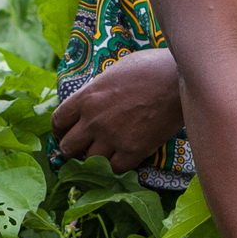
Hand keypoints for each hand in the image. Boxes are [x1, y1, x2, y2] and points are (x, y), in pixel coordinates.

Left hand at [52, 48, 182, 171]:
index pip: (58, 121)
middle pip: (67, 147)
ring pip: (90, 162)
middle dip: (73, 149)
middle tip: (84, 148)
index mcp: (86, 97)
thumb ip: (98, 92)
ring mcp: (112, 137)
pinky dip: (117, 165)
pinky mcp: (133, 150)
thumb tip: (93, 102)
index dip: (60, 131)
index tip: (67, 133)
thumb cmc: (150, 68)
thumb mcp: (114, 72)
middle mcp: (94, 120)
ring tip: (106, 153)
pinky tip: (124, 157)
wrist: (178, 78)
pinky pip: (115, 169)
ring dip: (96, 159)